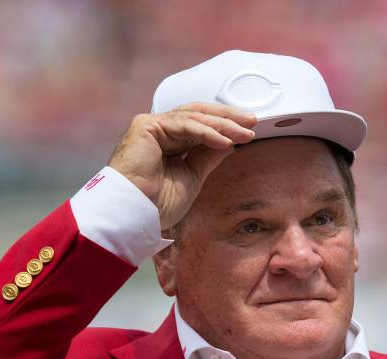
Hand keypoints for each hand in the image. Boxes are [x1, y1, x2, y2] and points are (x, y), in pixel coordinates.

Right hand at [108, 103, 256, 229]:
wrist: (134, 215)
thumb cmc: (156, 204)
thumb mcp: (193, 176)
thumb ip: (208, 157)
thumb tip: (229, 142)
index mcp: (167, 140)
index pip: (199, 124)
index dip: (224, 125)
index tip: (248, 130)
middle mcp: (158, 129)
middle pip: (198, 114)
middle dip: (227, 118)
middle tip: (252, 121)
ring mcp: (151, 125)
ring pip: (193, 117)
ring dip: (222, 125)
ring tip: (245, 133)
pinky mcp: (146, 126)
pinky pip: (184, 126)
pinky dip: (207, 132)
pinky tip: (226, 140)